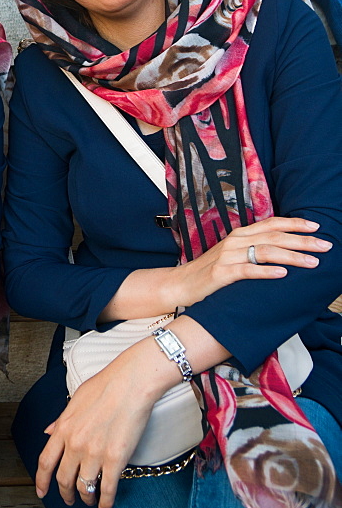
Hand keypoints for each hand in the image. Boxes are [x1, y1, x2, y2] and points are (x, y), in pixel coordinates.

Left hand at [36, 346, 157, 507]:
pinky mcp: (115, 460)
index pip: (45, 462)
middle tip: (68, 498)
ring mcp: (95, 453)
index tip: (41, 491)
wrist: (130, 383)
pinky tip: (105, 507)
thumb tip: (49, 431)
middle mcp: (75, 444)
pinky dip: (104, 503)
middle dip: (65, 493)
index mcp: (64, 428)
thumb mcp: (75, 400)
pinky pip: (106, 489)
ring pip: (84, 488)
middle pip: (63, 479)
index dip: (41, 481)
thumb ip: (61, 420)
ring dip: (85, 498)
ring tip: (88, 499)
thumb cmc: (105, 386)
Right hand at [171, 216, 330, 307]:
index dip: (294, 224)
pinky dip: (267, 272)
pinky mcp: (221, 274)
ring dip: (292, 256)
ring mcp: (227, 257)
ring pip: (265, 251)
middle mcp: (235, 241)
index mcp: (239, 235)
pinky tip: (282, 275)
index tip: (316, 226)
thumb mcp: (233, 255)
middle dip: (302, 240)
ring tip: (312, 262)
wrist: (181, 284)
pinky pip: (247, 270)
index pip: (271, 223)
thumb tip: (283, 250)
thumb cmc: (210, 272)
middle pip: (274, 236)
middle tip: (325, 245)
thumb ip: (253, 249)